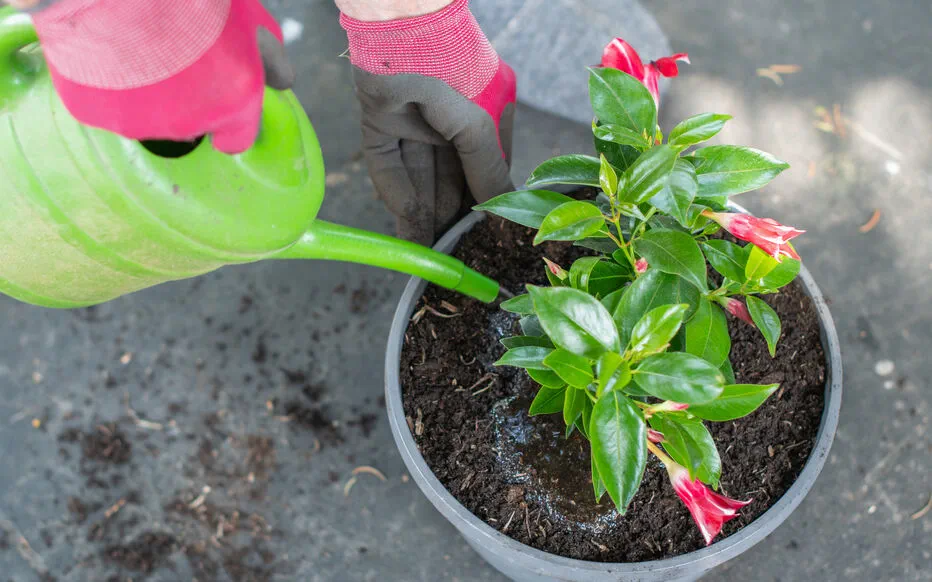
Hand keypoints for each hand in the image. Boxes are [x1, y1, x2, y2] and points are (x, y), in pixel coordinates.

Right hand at [21, 0, 292, 153]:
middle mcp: (190, 123)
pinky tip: (111, 52)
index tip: (219, 100)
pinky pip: (106, 104)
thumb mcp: (251, 20)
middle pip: (191, 124)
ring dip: (148, 92)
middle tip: (176, 55)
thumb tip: (282, 82)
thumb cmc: (197, 0)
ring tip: (143, 47)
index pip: (237, 140)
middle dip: (187, 98)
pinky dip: (108, 85)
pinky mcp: (96, 112)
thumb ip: (270, 60)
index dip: (230, 121)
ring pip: (148, 116)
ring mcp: (139, 121)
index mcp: (235, 104)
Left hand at [340, 0, 516, 244]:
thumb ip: (487, 170)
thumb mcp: (478, 126)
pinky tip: (407, 222)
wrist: (399, 27)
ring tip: (425, 251)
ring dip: (422, 212)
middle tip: (449, 254)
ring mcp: (413, 121)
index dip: (479, 204)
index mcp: (482, 114)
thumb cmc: (452, 69)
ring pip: (418, 175)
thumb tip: (499, 211)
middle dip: (447, 214)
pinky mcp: (378, 121)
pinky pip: (388, 164)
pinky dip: (397, 193)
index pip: (483, 169)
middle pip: (448, 177)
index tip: (480, 239)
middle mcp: (448, 120)